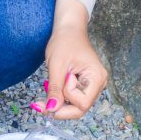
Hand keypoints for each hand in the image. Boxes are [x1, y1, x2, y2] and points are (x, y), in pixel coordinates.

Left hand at [32, 0, 107, 119]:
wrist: (68, 29)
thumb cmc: (65, 42)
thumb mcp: (57, 66)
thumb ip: (55, 89)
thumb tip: (51, 110)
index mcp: (97, 77)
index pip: (82, 103)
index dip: (67, 98)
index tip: (60, 81)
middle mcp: (99, 84)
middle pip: (80, 109)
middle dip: (60, 108)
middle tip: (41, 104)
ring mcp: (92, 85)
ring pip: (75, 106)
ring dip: (59, 103)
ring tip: (47, 90)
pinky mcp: (85, 85)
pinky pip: (73, 99)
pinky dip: (60, 98)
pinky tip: (52, 91)